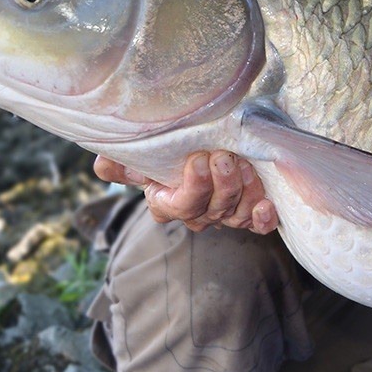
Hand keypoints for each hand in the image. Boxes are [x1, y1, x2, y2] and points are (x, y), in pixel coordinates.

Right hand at [92, 151, 278, 233]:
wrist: (202, 147)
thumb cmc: (167, 152)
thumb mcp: (141, 155)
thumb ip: (122, 162)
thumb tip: (104, 165)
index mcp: (167, 203)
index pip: (181, 206)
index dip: (194, 187)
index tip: (198, 160)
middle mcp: (197, 213)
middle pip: (213, 209)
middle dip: (222, 184)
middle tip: (225, 157)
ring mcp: (224, 215)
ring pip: (237, 214)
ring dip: (244, 191)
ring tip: (246, 166)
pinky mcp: (248, 213)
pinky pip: (257, 223)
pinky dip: (263, 217)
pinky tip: (267, 204)